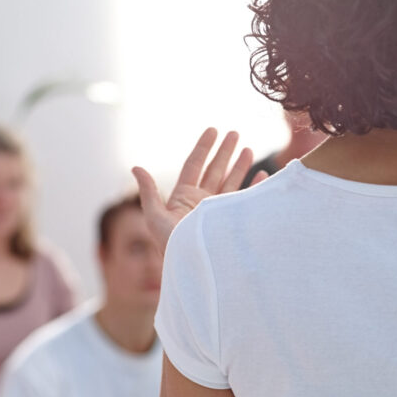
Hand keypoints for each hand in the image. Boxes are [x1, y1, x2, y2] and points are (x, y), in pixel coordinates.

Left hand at [132, 128, 266, 252]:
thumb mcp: (155, 217)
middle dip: (225, 151)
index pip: (195, 164)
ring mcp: (218, 210)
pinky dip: (253, 188)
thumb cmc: (171, 246)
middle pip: (215, 169)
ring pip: (231, 181)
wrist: (193, 267)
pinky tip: (261, 176)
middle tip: (234, 133)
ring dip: (240, 165)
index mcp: (184, 196)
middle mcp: (202, 201)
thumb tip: (135, 167)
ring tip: (248, 149)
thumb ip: (149, 191)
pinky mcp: (231, 220)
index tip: (213, 130)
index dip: (204, 147)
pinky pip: (244, 200)